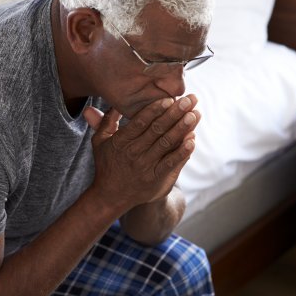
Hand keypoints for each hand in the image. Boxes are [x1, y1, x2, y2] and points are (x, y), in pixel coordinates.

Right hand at [84, 95, 200, 211]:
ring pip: (166, 144)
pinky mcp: (156, 178)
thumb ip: (106, 121)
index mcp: (121, 141)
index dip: (155, 110)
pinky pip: (171, 163)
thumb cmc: (107, 164)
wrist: (111, 197)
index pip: (140, 122)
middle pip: (157, 130)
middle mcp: (134, 153)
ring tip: (195, 114)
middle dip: (175, 113)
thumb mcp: (100, 141)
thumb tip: (114, 102)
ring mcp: (146, 166)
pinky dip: (182, 152)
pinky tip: (192, 140)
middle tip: (189, 100)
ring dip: (182, 128)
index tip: (169, 99)